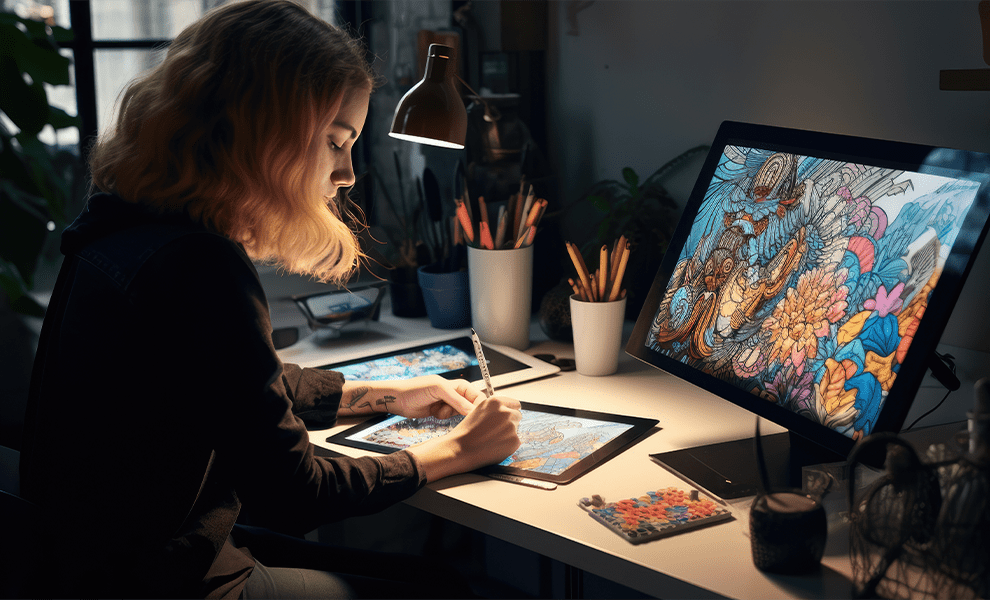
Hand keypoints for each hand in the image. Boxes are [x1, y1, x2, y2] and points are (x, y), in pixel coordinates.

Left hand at [339, 375, 480, 418]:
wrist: (398, 399)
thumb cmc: (415, 389)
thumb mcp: (438, 390)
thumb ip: (456, 400)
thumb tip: (472, 410)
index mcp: (458, 385)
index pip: (477, 396)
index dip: (477, 406)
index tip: (472, 415)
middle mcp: (456, 393)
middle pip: (470, 406)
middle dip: (462, 412)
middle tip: (448, 412)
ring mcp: (449, 403)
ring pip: (460, 414)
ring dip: (449, 414)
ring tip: (437, 409)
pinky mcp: (442, 412)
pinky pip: (450, 418)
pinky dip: (442, 417)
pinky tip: (433, 412)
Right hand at [405, 396, 521, 481]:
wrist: (461, 449)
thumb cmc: (466, 432)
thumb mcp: (479, 410)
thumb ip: (495, 408)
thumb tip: (508, 409)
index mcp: (496, 402)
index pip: (515, 404)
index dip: (510, 410)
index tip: (507, 416)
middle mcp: (505, 412)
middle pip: (517, 416)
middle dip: (510, 422)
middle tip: (496, 430)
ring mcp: (511, 427)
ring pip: (517, 429)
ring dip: (509, 433)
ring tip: (493, 438)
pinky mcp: (514, 441)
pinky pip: (516, 441)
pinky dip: (509, 444)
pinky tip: (495, 445)